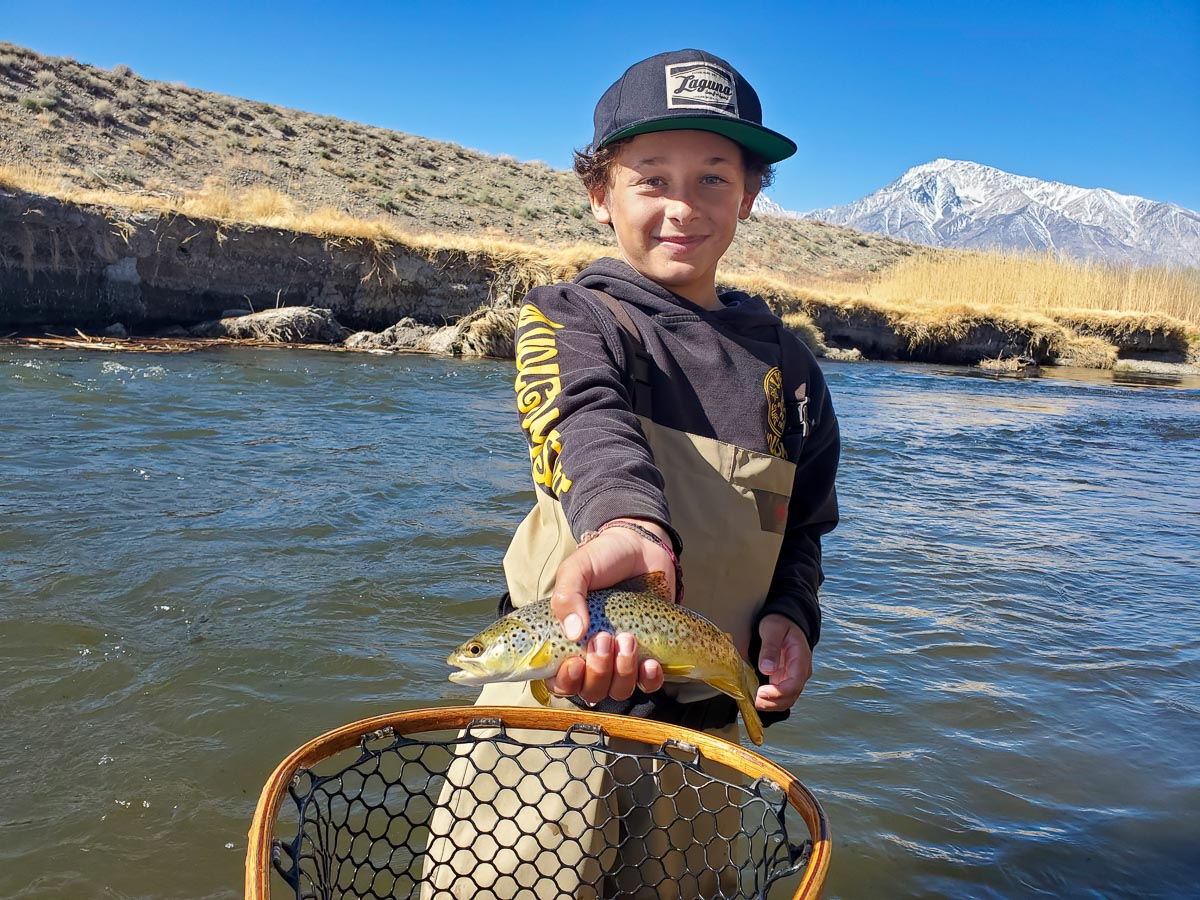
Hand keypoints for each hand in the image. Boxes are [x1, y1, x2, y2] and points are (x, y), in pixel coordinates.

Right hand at [545, 519, 675, 703]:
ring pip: (617, 690)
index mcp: (565, 640)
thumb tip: (573, 632)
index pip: (558, 680)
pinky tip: (650, 662)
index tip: (575, 664)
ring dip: (622, 672)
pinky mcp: (648, 656)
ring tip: (628, 638)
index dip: (565, 681)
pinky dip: (649, 679)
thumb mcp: (577, 569)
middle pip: (589, 690)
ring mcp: (620, 658)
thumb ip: (567, 595)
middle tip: (604, 638)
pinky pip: (647, 684)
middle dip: (597, 672)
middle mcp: (591, 655)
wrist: (642, 548)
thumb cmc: (603, 558)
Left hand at [754, 614, 812, 711]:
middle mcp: (800, 671)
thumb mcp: (773, 629)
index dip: (779, 693)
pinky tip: (756, 699)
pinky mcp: (784, 679)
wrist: (785, 621)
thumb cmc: (780, 623)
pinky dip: (770, 701)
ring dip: (771, 705)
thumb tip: (767, 669)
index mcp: (801, 659)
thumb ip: (770, 647)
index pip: (795, 684)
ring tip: (754, 702)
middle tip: (754, 701)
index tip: (762, 693)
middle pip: (791, 695)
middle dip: (773, 702)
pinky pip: (780, 695)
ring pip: (786, 699)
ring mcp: (793, 676)